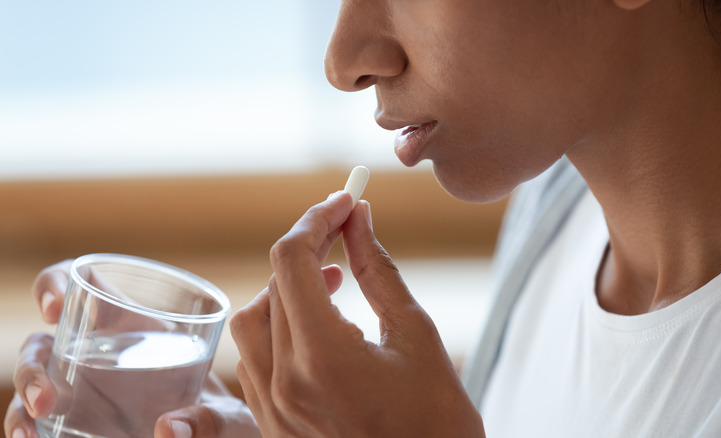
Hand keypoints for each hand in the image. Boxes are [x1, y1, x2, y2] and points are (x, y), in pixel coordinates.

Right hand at [4, 261, 260, 437]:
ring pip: (33, 382)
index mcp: (133, 324)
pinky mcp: (73, 422)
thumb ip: (209, 421)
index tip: (56, 306)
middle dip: (33, 366)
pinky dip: (24, 429)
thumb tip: (170, 430)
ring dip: (23, 403)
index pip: (84, 284)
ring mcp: (80, 388)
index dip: (57, 283)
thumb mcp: (226, 418)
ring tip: (29, 433)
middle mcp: (97, 352)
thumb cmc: (223, 419)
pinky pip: (36, 421)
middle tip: (47, 398)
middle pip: (43, 342)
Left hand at [230, 192, 484, 436]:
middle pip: (271, 286)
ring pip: (252, 323)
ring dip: (285, 288)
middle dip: (307, 247)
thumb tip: (358, 217)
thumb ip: (377, 269)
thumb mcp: (417, 334)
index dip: (317, 220)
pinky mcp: (274, 426)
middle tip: (345, 230)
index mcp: (323, 357)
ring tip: (332, 279)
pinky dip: (279, 326)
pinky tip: (318, 324)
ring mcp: (274, 410)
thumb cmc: (439, 421)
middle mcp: (285, 384)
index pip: (292, 261)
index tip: (345, 201)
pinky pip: (256, 360)